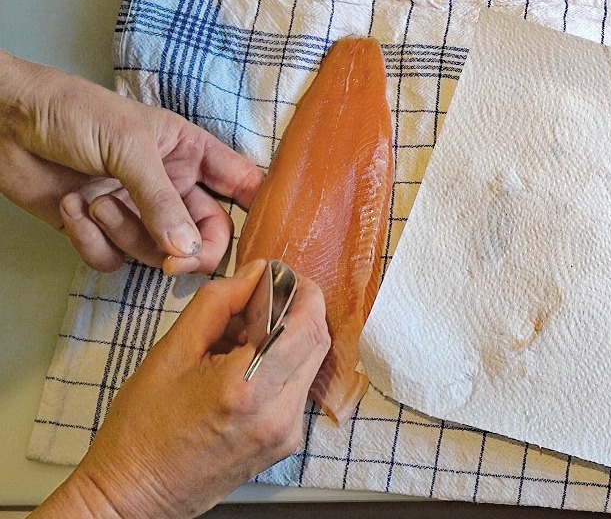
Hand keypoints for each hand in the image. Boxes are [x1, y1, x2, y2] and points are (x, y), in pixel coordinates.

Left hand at [0, 51, 263, 274]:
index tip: (259, 239)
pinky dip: (91, 241)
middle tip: (176, 259)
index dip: (256, 212)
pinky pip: (113, 259)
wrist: (4, 121)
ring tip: (97, 200)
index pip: (241, 187)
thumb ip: (163, 203)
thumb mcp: (129, 148)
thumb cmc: (73, 112)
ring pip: (158, 253)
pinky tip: (74, 208)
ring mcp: (138, 212)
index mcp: (190, 155)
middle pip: (207, 235)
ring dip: (126, 234)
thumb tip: (189, 250)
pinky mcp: (101, 232)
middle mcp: (171, 188)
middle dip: (192, 250)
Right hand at [31, 259, 330, 518]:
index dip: (303, 291)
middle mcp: (279, 414)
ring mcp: (288, 433)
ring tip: (243, 338)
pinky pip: (298, 389)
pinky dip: (282, 365)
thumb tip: (255, 274)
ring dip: (289, 338)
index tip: (282, 277)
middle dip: (298, 311)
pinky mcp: (286, 443)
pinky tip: (246, 365)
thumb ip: (218, 303)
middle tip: (262, 300)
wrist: (135, 493)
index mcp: (249, 388)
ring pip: (311, 364)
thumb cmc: (143, 428)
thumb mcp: (172, 351)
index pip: (307, 324)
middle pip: (318, 342)